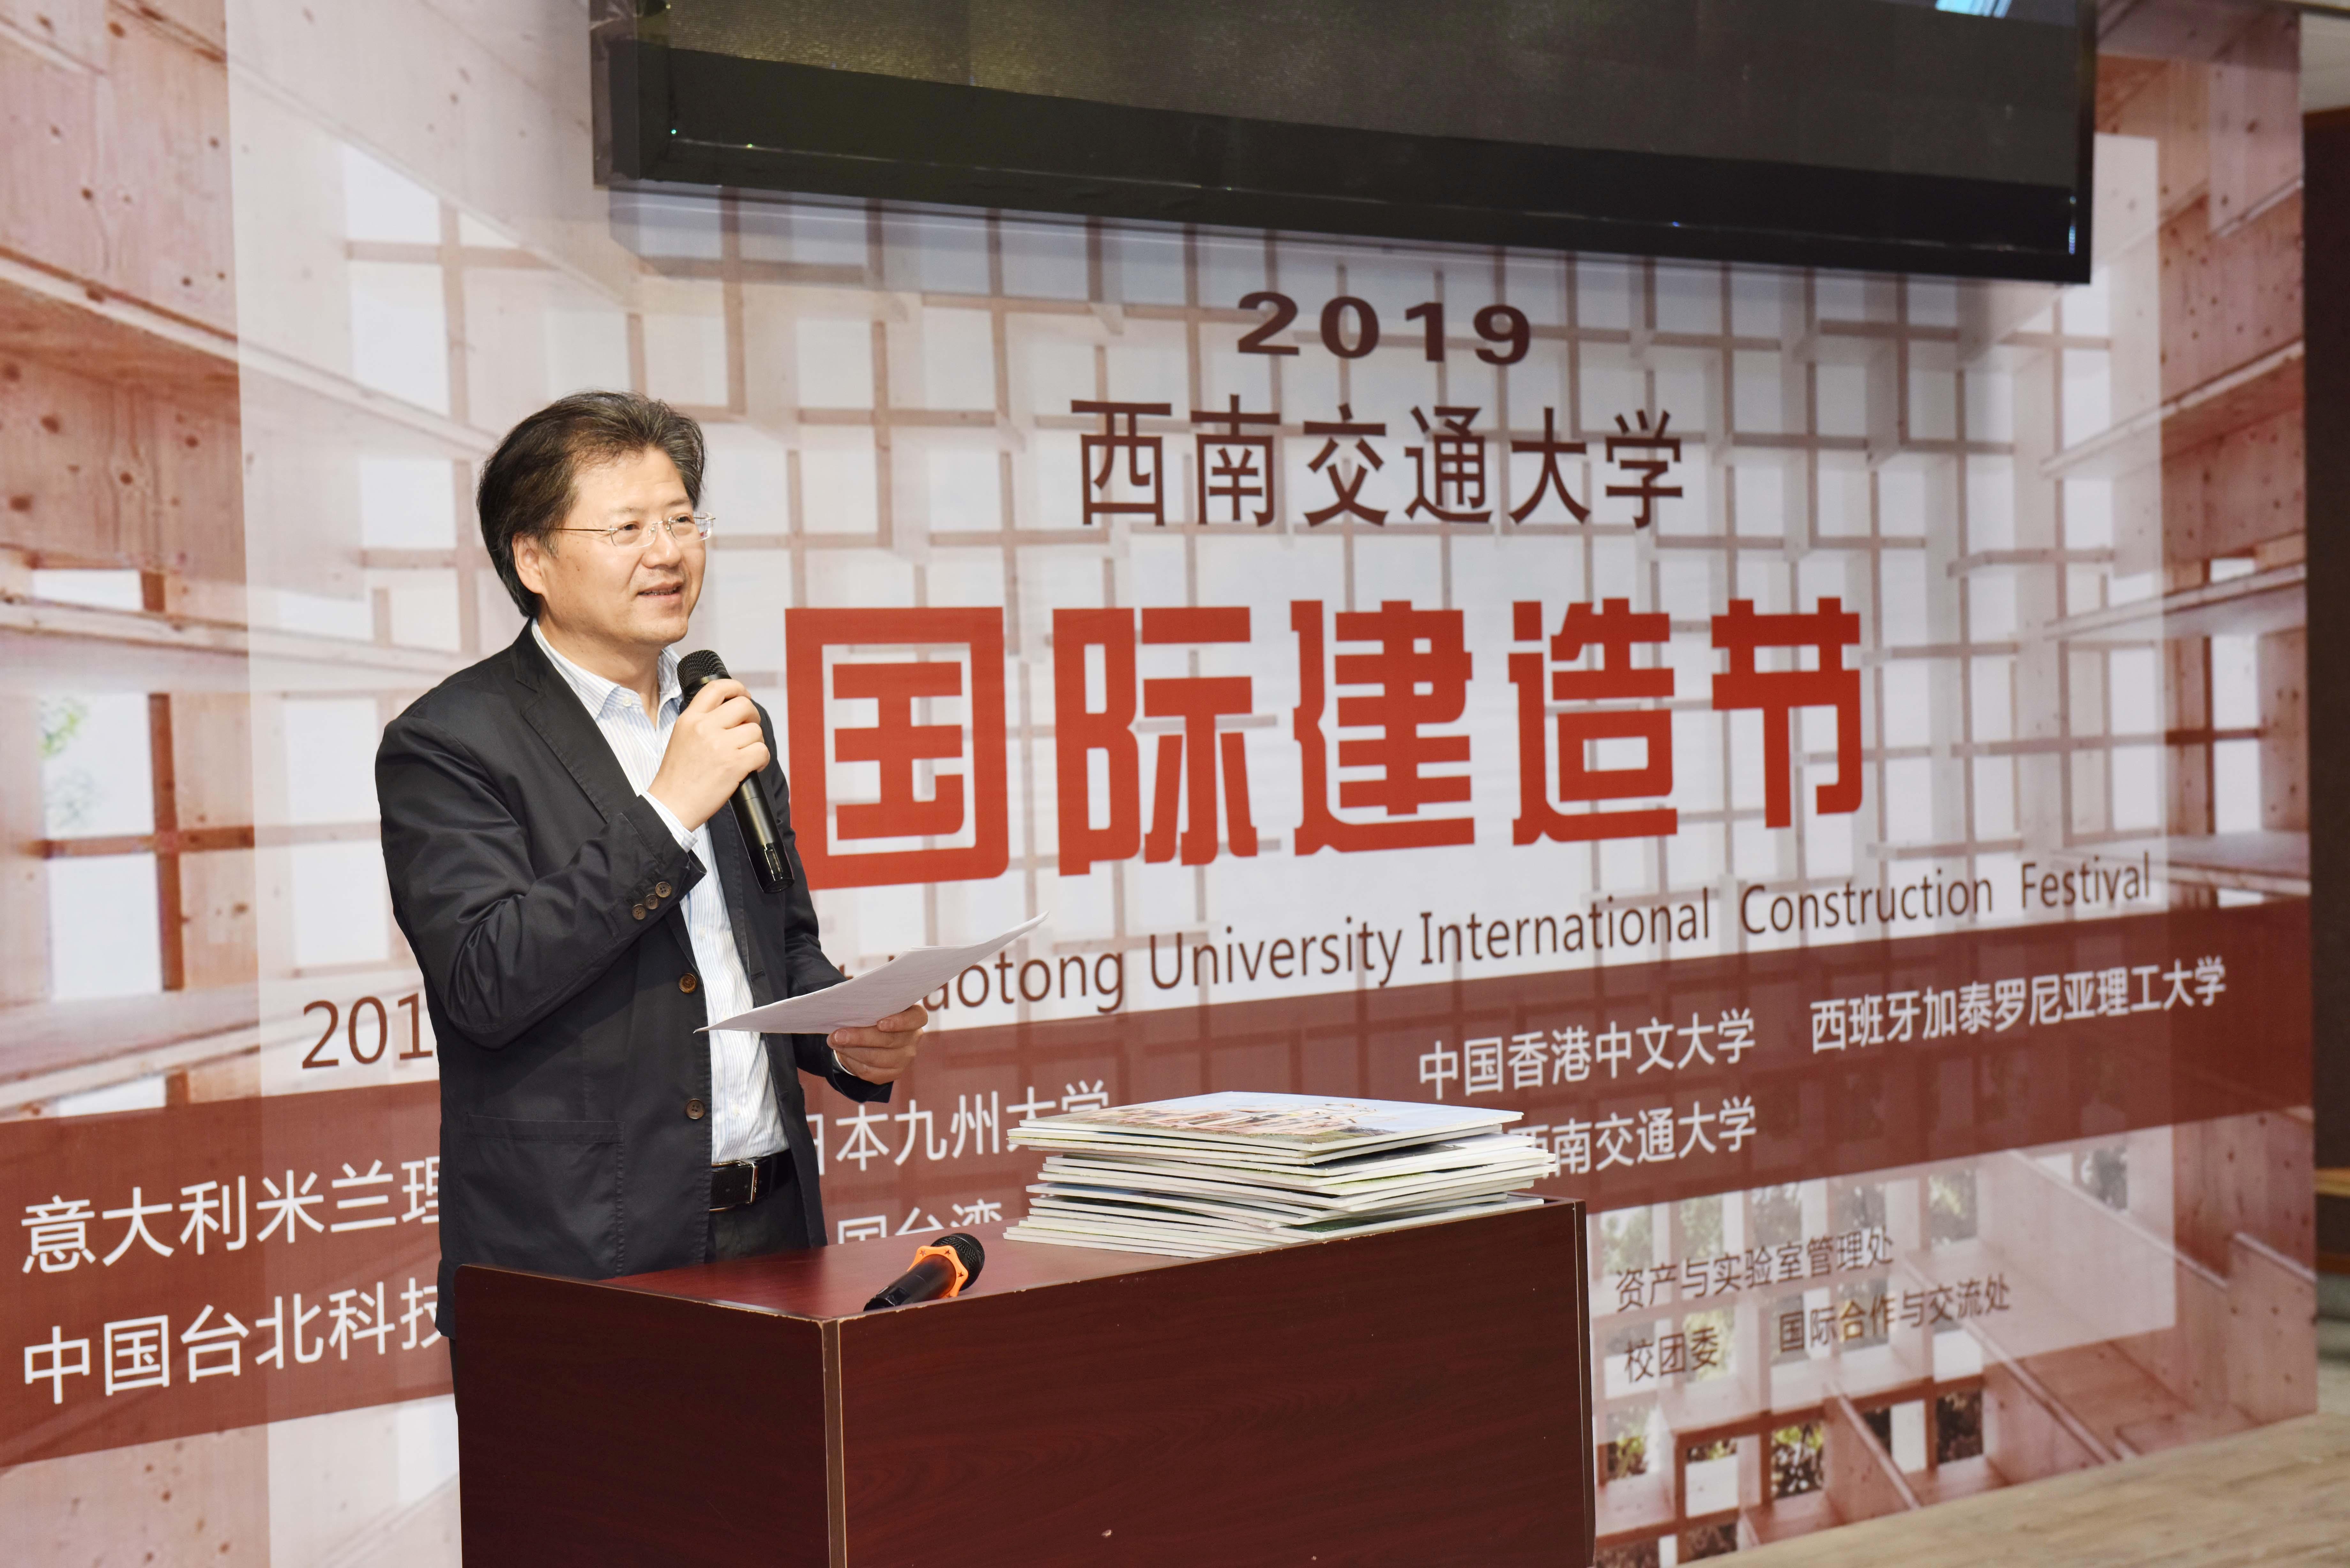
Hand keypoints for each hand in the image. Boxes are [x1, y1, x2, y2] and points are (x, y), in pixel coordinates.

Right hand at [648, 677, 767, 830]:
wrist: (671, 804)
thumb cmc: (677, 776)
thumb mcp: (681, 737)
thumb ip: (702, 722)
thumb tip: (730, 713)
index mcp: (689, 719)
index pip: (716, 687)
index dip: (736, 687)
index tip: (744, 695)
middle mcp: (704, 727)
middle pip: (744, 705)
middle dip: (752, 717)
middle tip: (748, 730)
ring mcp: (720, 745)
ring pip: (755, 730)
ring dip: (756, 743)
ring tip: (745, 755)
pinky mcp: (734, 764)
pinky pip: (762, 751)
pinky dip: (762, 760)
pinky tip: (751, 767)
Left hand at [830, 1003, 926, 1084]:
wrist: (872, 1036)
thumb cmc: (873, 1013)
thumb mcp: (875, 1004)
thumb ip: (869, 1003)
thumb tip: (847, 1004)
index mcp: (914, 1016)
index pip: (916, 1018)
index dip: (900, 1022)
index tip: (880, 1023)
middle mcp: (913, 1038)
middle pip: (889, 1040)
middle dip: (860, 1037)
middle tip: (837, 1035)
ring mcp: (905, 1058)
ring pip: (876, 1058)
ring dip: (851, 1050)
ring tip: (834, 1042)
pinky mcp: (893, 1073)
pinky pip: (869, 1071)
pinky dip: (852, 1062)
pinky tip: (842, 1053)